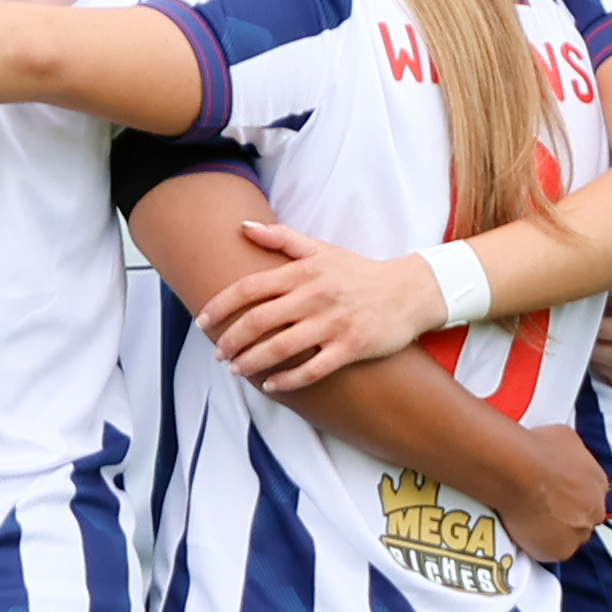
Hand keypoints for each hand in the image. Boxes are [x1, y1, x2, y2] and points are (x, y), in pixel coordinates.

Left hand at [200, 221, 447, 390]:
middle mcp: (314, 297)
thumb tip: (243, 227)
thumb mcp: (321, 250)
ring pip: (280, 347)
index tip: (202, 321)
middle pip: (258, 321)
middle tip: (218, 353)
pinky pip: (312, 369)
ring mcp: (332, 323)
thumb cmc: (358, 272)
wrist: (409, 292)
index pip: (250, 288)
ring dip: (251, 361)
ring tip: (236, 369)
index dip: (221, 306)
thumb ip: (281, 238)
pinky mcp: (350, 348)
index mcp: (303, 273)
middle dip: (230, 340)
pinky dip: (287, 379)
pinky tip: (271, 384)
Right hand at [487, 422, 608, 564]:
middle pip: (581, 518)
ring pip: (566, 537)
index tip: (553, 493)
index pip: (589, 494)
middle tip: (538, 508)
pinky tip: (520, 530)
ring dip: (550, 531)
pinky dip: (535, 544)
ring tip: (525, 520)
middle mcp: (595, 509)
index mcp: (599, 482)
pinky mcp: (559, 551)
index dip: (569, 494)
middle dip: (564, 515)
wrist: (521, 471)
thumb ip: (569, 453)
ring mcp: (579, 533)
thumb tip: (559, 454)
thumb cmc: (539, 449)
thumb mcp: (563, 437)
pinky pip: (548, 551)